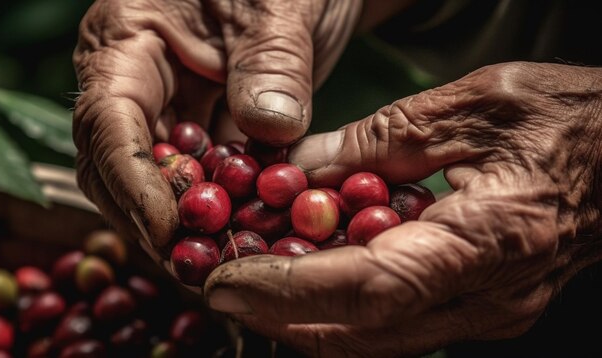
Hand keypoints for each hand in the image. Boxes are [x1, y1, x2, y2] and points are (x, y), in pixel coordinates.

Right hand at [71, 0, 366, 263]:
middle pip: (118, 163)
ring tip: (225, 252)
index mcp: (128, 38)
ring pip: (160, 178)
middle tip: (197, 258)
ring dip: (188, 219)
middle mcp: (139, 78)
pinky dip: (223, 204)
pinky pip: (205, 176)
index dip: (132, 182)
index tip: (167, 228)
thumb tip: (267, 132)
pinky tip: (248, 225)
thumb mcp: (280, 4)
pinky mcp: (208, 126)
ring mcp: (173, 106)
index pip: (108, 120)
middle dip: (152, 215)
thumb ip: (272, 64)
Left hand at [204, 62, 601, 356]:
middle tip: (220, 287)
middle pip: (360, 334)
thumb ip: (381, 140)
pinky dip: (340, 307)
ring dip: (303, 318)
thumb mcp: (472, 106)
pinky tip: (308, 276)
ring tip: (250, 282)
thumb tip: (301, 166)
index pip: (368, 288)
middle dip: (279, 316)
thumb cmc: (573, 119)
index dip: (287, 290)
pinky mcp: (480, 307)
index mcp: (487, 240)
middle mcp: (486, 298)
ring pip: (374, 340)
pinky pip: (395, 323)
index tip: (226, 280)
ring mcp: (486, 312)